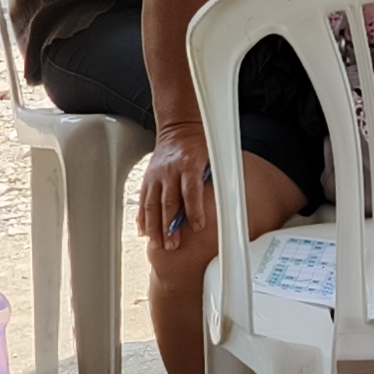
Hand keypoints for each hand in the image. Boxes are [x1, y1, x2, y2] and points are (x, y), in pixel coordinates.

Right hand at [136, 131, 212, 251]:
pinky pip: (142, 201)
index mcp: (189, 165)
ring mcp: (156, 176)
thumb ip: (217, 177)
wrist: (178, 128)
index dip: (194, 210)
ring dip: (154, 227)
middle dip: (169, 226)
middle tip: (172, 246)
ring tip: (158, 245)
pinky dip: (142, 218)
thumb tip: (231, 199)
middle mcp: (169, 171)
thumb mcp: (213, 156)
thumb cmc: (199, 143)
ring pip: (151, 205)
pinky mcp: (147, 179)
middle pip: (168, 203)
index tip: (197, 226)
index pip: (190, 191)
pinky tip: (145, 232)